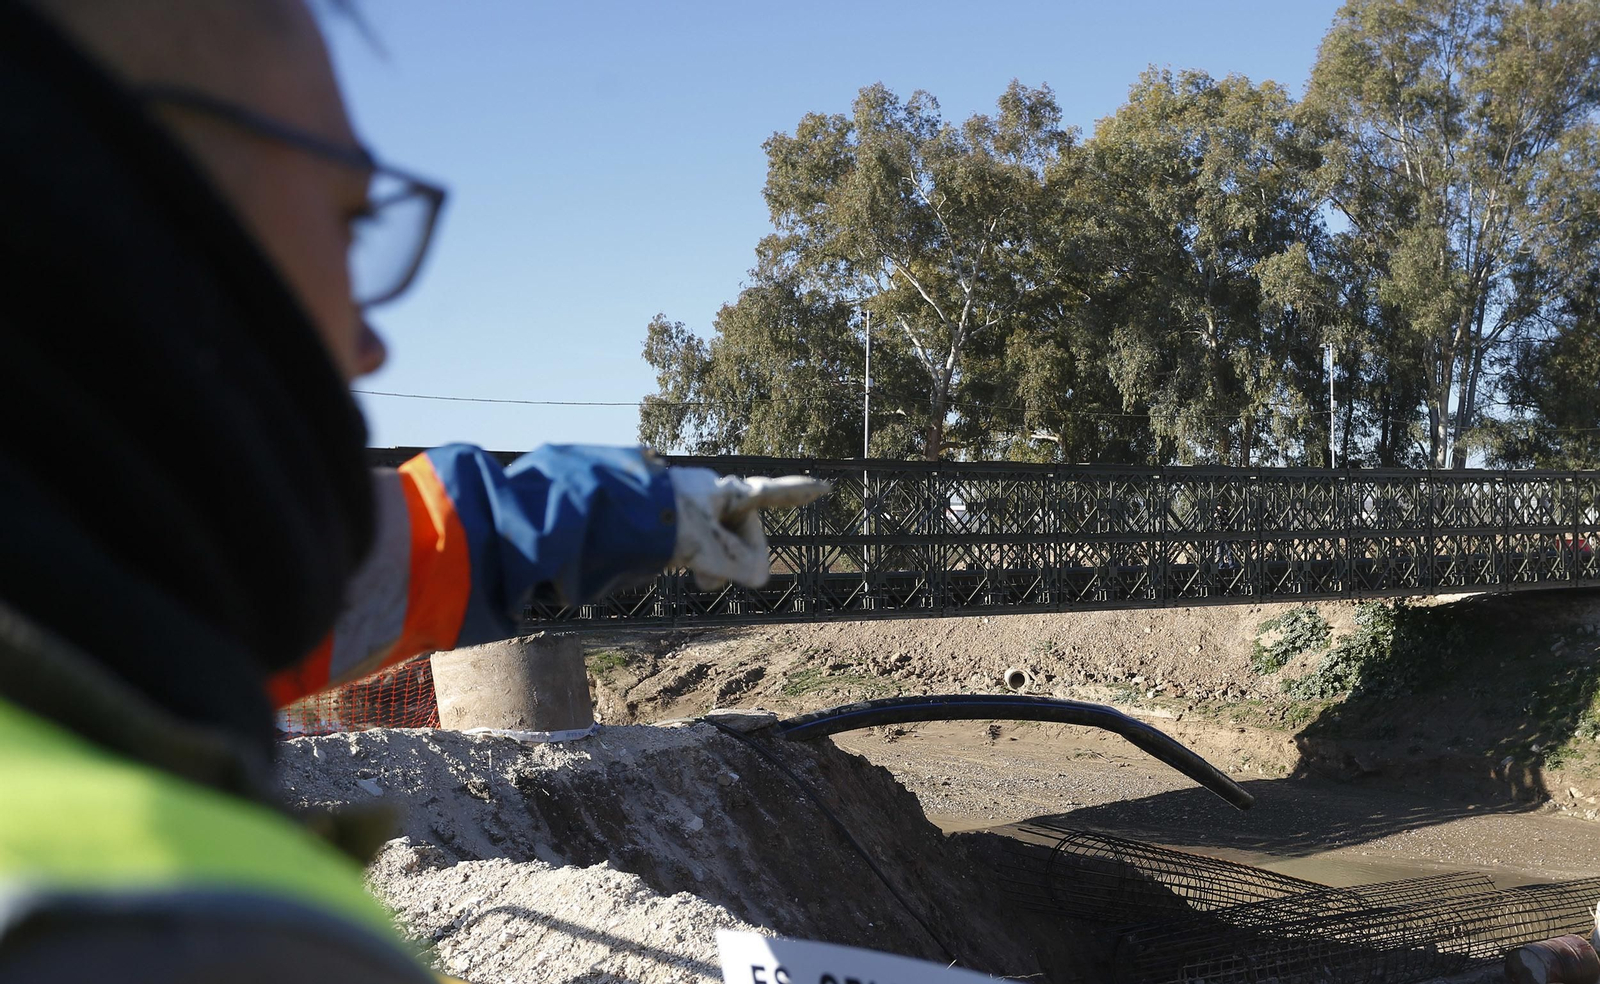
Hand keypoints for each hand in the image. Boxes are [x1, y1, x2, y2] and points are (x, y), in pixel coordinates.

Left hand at [667, 468, 830, 589]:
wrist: (612, 515)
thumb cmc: (664, 524)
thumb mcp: (711, 551)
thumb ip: (742, 565)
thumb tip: (756, 576)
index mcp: (729, 493)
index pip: (774, 494)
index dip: (801, 494)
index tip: (825, 487)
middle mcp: (714, 494)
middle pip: (743, 532)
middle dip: (735, 558)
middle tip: (713, 575)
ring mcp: (692, 504)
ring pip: (718, 542)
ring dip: (713, 564)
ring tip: (694, 575)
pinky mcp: (672, 516)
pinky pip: (696, 541)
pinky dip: (693, 557)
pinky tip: (677, 565)